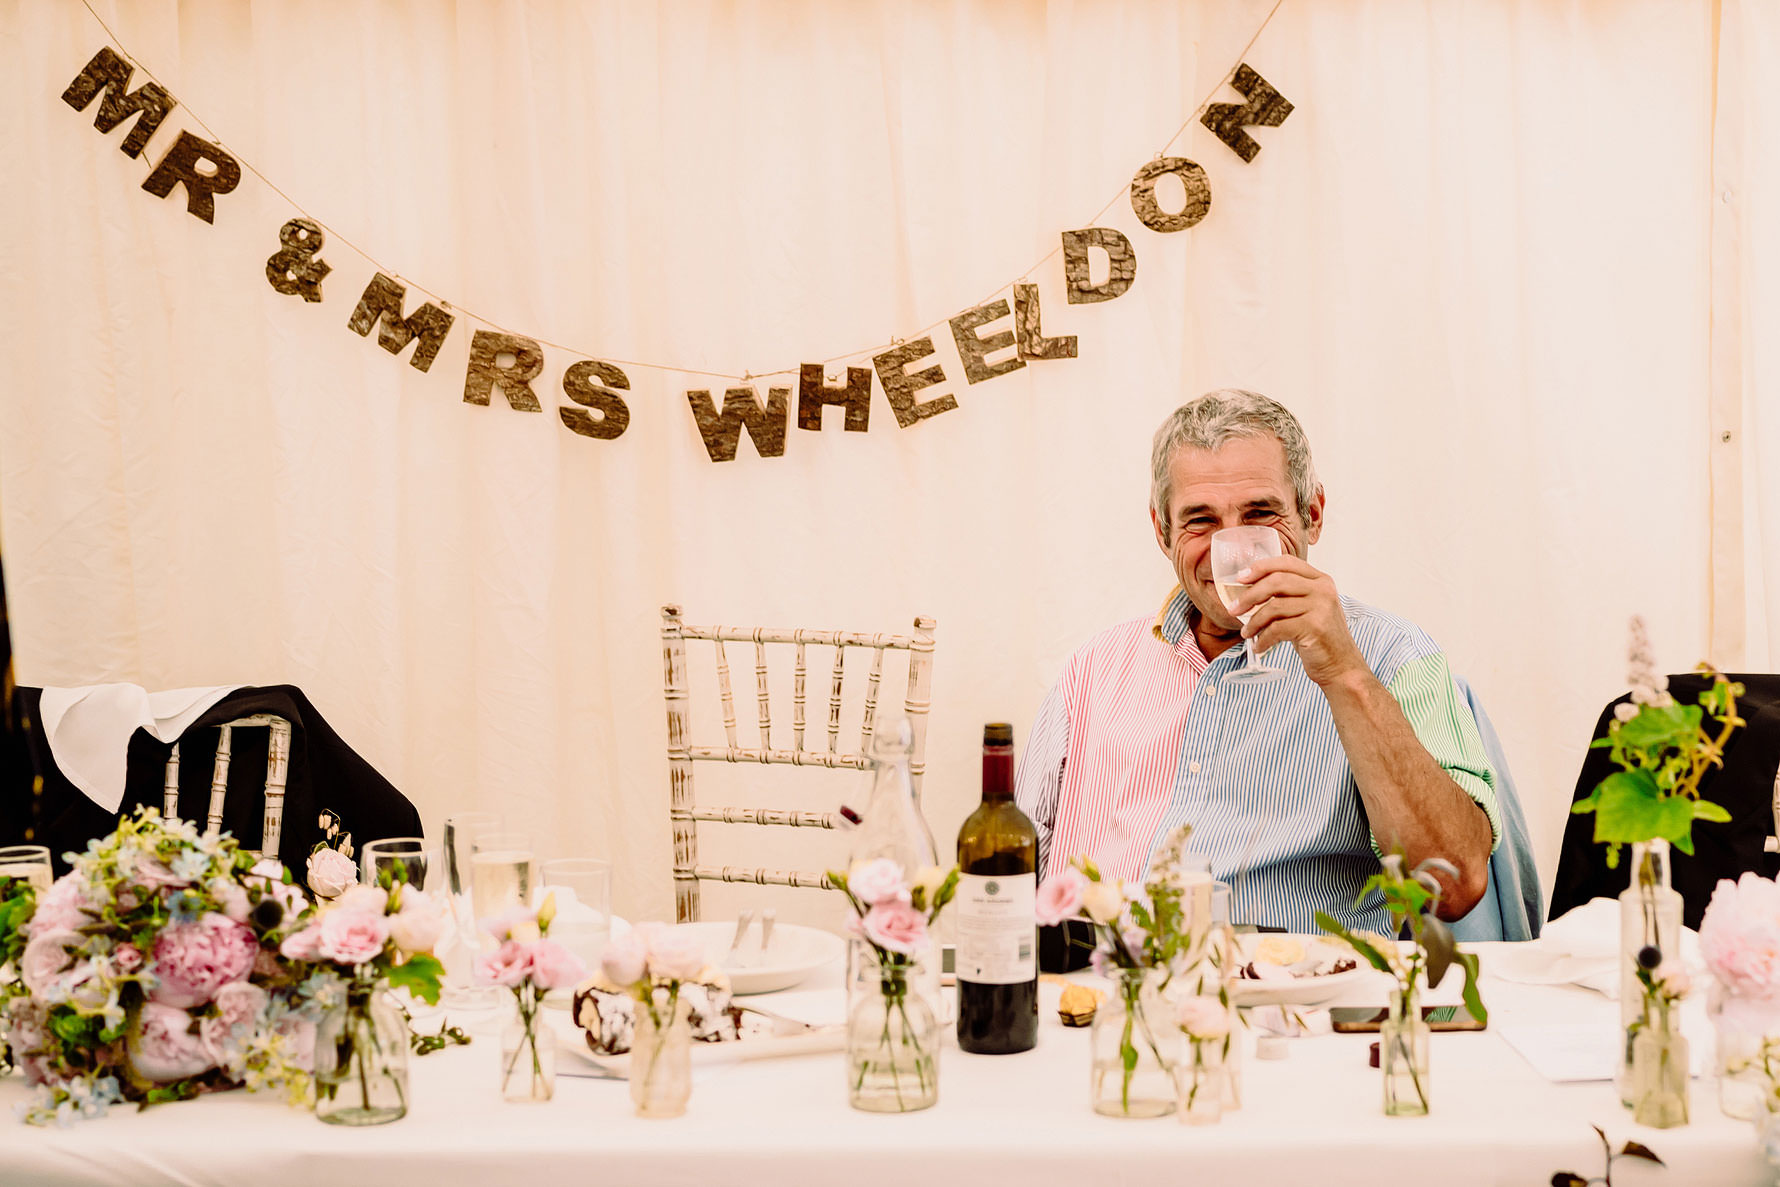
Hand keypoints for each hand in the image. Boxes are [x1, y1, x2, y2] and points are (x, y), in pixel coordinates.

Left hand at [1225, 554, 1365, 687]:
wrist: (1341, 665)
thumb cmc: (1318, 637)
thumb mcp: (1307, 608)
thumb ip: (1288, 593)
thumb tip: (1248, 586)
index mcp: (1321, 580)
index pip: (1287, 562)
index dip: (1260, 567)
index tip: (1240, 578)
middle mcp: (1323, 590)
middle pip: (1276, 581)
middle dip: (1249, 595)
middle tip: (1233, 608)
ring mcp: (1320, 608)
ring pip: (1274, 607)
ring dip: (1253, 621)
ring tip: (1246, 633)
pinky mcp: (1314, 628)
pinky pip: (1277, 629)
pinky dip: (1263, 639)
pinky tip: (1259, 646)